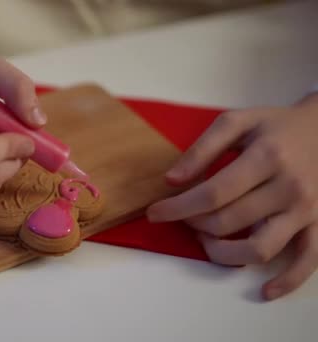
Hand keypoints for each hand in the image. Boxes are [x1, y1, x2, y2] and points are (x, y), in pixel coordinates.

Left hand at [147, 92, 317, 299]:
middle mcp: (289, 188)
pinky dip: (287, 281)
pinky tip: (265, 290)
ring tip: (205, 240)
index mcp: (266, 157)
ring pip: (260, 248)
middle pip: (229, 222)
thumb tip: (172, 180)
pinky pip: (307, 261)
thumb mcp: (237, 121)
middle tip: (183, 216)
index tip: (155, 213)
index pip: (212, 194)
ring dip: (223, 253)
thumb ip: (202, 148)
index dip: (178, 208)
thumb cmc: (275, 125)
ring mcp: (307, 210)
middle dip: (195, 224)